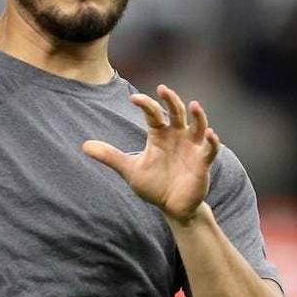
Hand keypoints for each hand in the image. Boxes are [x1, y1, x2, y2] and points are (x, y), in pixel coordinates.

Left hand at [83, 85, 219, 223]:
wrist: (171, 207)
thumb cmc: (153, 185)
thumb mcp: (129, 170)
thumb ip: (110, 156)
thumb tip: (83, 146)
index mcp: (160, 134)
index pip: (153, 114)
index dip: (146, 104)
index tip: (134, 98)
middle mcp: (178, 136)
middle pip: (177, 112)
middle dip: (171, 100)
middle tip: (163, 89)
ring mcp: (192, 148)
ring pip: (199, 125)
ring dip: (199, 115)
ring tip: (194, 105)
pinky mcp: (203, 162)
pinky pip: (210, 149)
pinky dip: (212, 141)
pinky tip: (211, 134)